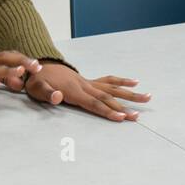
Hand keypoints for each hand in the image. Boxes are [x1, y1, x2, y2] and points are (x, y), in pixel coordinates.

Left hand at [24, 64, 148, 121]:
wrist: (38, 65)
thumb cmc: (37, 80)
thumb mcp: (36, 88)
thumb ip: (47, 94)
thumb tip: (58, 97)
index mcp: (73, 91)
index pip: (94, 103)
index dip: (108, 111)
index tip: (122, 118)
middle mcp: (85, 86)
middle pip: (108, 97)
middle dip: (123, 107)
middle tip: (138, 116)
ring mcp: (88, 82)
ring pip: (113, 88)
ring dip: (130, 94)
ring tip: (148, 97)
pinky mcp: (88, 80)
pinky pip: (108, 80)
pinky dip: (121, 80)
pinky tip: (135, 82)